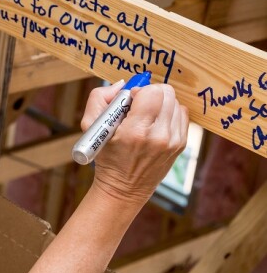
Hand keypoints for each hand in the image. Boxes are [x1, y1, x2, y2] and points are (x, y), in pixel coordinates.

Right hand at [81, 81, 188, 204]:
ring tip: (146, 116)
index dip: (140, 90)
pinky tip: (156, 123)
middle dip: (151, 94)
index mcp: (136, 131)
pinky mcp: (182, 144)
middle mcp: (159, 136)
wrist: (124, 188)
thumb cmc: (106, 156)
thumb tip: (123, 84)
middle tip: (138, 106)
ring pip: (175, 102)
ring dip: (161, 103)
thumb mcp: (90, 127)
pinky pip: (182, 114)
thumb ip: (100, 97)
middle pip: (167, 93)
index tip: (130, 100)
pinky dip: (169, 113)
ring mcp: (174, 141)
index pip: (152, 92)